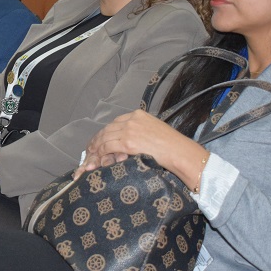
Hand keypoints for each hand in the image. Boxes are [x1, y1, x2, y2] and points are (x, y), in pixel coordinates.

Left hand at [73, 110, 187, 179]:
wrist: (179, 151)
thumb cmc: (172, 144)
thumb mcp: (154, 129)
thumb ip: (141, 130)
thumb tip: (131, 138)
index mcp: (138, 114)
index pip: (116, 122)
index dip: (106, 131)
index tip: (101, 137)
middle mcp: (132, 119)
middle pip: (108, 128)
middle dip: (98, 138)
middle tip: (91, 147)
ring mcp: (129, 130)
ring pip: (106, 137)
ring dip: (97, 146)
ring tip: (92, 153)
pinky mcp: (128, 142)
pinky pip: (109, 146)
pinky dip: (101, 151)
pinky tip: (98, 156)